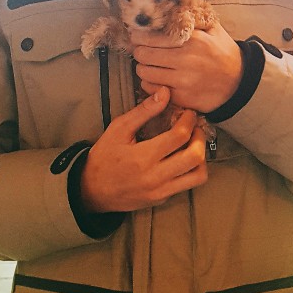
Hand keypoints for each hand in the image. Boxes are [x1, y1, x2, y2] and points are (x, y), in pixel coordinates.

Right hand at [80, 87, 207, 212]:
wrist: (92, 190)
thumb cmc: (104, 157)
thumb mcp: (118, 129)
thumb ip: (144, 111)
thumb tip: (165, 93)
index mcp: (144, 157)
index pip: (179, 136)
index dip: (189, 120)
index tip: (188, 113)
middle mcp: (156, 177)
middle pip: (195, 157)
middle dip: (200, 138)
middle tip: (195, 128)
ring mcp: (161, 191)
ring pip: (198, 176)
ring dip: (201, 158)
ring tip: (193, 145)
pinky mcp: (163, 199)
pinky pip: (187, 185)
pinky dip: (190, 170)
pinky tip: (182, 159)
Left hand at [131, 23, 243, 113]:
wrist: (238, 82)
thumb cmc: (223, 53)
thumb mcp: (213, 28)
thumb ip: (192, 16)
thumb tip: (170, 4)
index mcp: (192, 40)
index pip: (152, 36)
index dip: (139, 36)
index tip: (137, 36)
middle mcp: (186, 60)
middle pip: (143, 54)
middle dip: (139, 51)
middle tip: (142, 51)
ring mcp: (183, 81)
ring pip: (144, 73)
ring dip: (143, 68)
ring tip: (149, 64)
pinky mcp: (181, 97)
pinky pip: (152, 89)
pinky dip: (150, 83)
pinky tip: (157, 78)